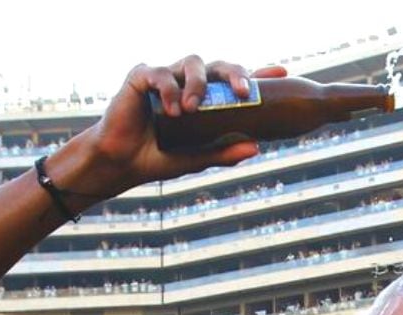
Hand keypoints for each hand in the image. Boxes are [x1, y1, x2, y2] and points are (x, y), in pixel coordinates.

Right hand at [86, 58, 288, 192]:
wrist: (122, 163)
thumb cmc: (160, 157)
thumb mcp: (197, 159)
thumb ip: (224, 152)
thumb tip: (257, 147)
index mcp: (205, 100)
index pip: (235, 83)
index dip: (258, 76)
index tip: (281, 74)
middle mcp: (189, 84)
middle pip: (219, 66)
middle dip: (235, 74)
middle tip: (243, 92)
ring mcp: (167, 77)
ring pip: (192, 63)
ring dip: (198, 83)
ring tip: (193, 109)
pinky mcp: (142, 77)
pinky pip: (161, 73)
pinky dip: (169, 89)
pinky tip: (172, 110)